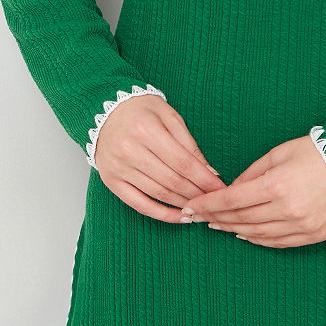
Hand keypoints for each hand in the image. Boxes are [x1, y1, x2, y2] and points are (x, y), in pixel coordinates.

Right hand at [94, 95, 226, 221]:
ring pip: (158, 194)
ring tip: (201, 209)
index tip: (220, 189)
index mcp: (147, 130)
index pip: (183, 163)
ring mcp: (119, 168)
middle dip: (197, 194)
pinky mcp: (111, 181)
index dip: (204, 179)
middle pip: (172, 180)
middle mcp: (130, 150)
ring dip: (183, 205)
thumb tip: (210, 172)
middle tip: (215, 201)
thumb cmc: (142, 110)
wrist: (105, 109)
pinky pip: (139, 204)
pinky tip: (179, 217)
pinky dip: (161, 214)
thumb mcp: (169, 116)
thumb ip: (189, 144)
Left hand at [177, 135, 325, 247]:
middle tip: (200, 218)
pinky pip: (278, 243)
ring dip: (235, 230)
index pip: (231, 200)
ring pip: (257, 235)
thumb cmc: (317, 152)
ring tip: (219, 226)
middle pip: (241, 219)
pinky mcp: (313, 236)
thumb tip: (232, 189)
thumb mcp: (279, 153)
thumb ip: (253, 172)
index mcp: (276, 185)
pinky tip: (246, 235)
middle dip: (217, 218)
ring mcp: (301, 226)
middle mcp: (286, 210)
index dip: (207, 205)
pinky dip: (259, 240)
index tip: (190, 208)